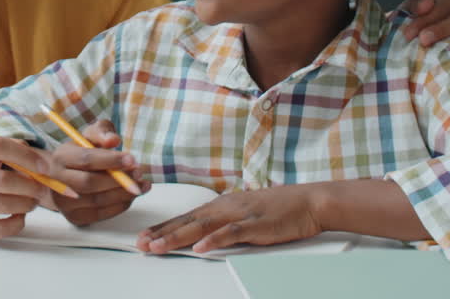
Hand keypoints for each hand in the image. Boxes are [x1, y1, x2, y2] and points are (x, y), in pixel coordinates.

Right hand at [0, 135, 50, 238]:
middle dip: (31, 185)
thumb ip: (1, 150)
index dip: (26, 156)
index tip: (43, 166)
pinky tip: (18, 216)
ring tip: (32, 201)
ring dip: (27, 204)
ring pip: (3, 205)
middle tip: (42, 188)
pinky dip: (16, 223)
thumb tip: (36, 160)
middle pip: (3, 180)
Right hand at [46, 119, 148, 225]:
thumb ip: (103, 132)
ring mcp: (64, 202)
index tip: (132, 160)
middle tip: (139, 173)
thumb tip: (113, 140)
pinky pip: (100, 214)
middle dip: (118, 179)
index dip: (110, 160)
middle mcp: (58, 181)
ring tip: (141, 185)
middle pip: (89, 183)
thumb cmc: (84, 152)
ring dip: (123, 193)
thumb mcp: (92, 135)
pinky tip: (131, 196)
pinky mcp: (74, 217)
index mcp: (60, 157)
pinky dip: (120, 206)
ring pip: (97, 200)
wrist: (70, 174)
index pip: (86, 159)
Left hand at [135, 185, 321, 254]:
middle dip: (162, 233)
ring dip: (177, 237)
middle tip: (140, 243)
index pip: (187, 218)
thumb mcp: (245, 214)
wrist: (309, 201)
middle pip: (187, 222)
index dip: (164, 227)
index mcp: (222, 205)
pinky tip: (199, 247)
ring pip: (201, 227)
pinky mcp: (255, 224)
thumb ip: (225, 223)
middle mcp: (225, 207)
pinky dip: (213, 240)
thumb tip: (205, 234)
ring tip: (157, 246)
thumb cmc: (280, 209)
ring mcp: (239, 214)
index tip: (145, 236)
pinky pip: (230, 233)